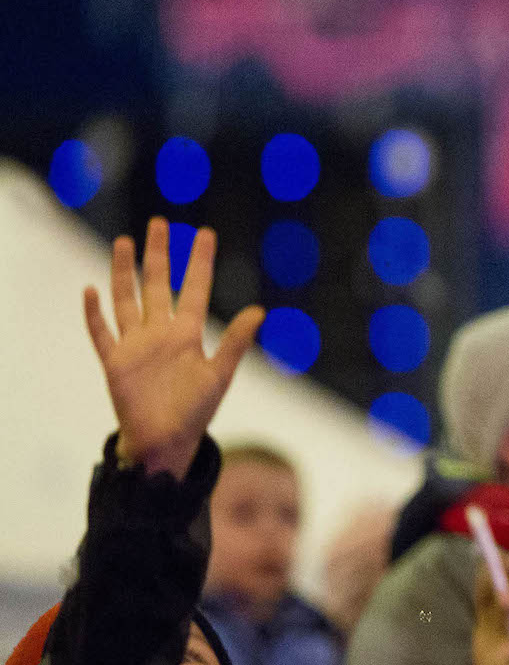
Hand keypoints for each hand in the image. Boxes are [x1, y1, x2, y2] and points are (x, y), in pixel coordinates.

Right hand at [84, 218, 263, 479]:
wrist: (165, 442)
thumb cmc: (195, 411)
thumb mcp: (219, 374)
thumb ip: (235, 341)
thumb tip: (261, 310)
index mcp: (188, 334)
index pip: (194, 288)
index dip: (199, 261)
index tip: (204, 232)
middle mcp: (161, 333)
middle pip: (157, 284)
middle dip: (158, 254)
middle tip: (158, 222)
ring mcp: (136, 345)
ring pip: (127, 299)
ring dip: (123, 272)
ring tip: (124, 242)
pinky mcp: (114, 362)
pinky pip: (101, 333)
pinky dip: (94, 314)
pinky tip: (90, 290)